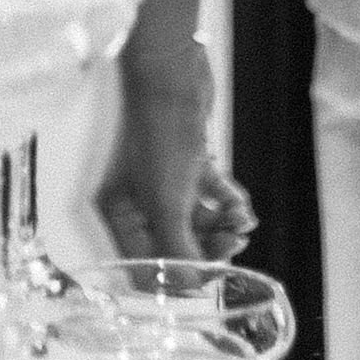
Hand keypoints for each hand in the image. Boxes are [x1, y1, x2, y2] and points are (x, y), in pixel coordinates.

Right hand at [95, 57, 254, 263]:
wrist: (171, 72)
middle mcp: (134, 201)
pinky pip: (205, 194)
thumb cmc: (159, 133)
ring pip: (194, 220)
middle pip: (173, 244)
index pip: (142, 266)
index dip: (176, 278)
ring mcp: (158, 180)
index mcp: (118, 214)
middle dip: (208, 248)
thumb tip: (192, 287)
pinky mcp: (182, 160)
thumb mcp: (167, 203)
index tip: (209, 278)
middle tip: (234, 243)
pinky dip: (225, 200)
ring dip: (222, 224)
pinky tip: (240, 203)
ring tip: (241, 218)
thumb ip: (178, 250)